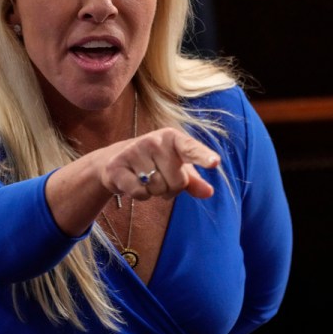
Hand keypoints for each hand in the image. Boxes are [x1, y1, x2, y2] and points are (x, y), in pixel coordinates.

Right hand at [102, 127, 219, 200]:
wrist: (117, 160)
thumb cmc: (155, 164)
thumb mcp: (177, 169)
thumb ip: (194, 181)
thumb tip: (209, 192)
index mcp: (173, 137)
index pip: (191, 148)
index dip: (203, 156)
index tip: (215, 162)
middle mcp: (154, 140)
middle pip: (178, 181)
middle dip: (171, 188)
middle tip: (160, 178)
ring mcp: (134, 151)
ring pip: (158, 188)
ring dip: (155, 192)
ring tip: (146, 179)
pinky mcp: (117, 165)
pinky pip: (140, 193)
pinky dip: (141, 195)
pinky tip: (134, 183)